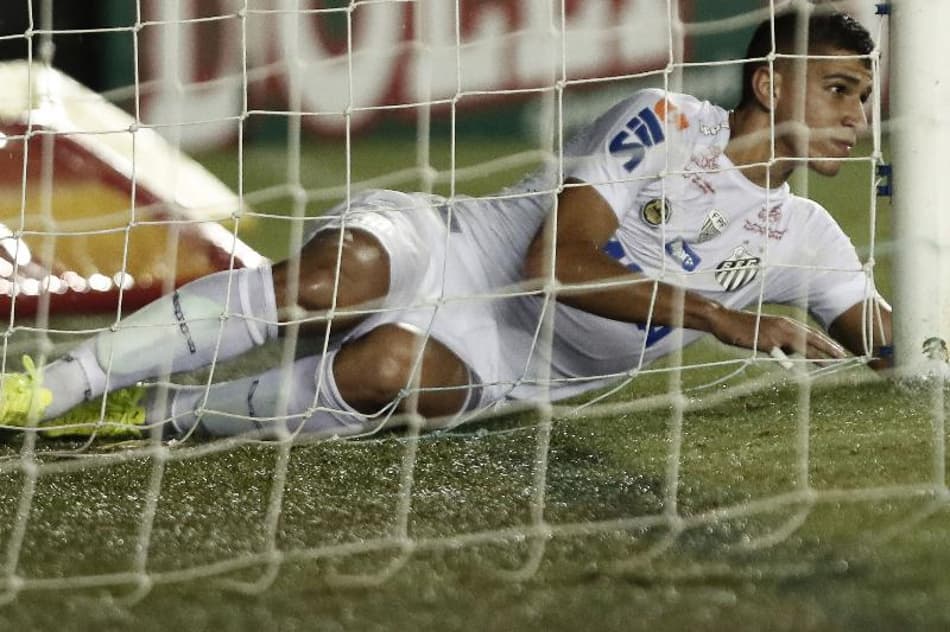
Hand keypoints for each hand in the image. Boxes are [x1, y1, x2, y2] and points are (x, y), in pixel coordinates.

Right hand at [709, 307, 846, 359]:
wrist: (724, 320)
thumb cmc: (744, 328)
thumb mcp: (767, 335)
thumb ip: (781, 343)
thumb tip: (793, 357)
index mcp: (786, 323)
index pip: (811, 333)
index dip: (827, 342)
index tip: (839, 350)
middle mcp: (784, 326)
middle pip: (812, 338)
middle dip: (829, 348)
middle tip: (843, 357)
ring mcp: (775, 333)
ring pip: (800, 345)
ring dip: (816, 355)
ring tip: (829, 364)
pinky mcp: (764, 341)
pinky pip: (779, 353)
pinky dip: (786, 360)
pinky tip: (794, 368)